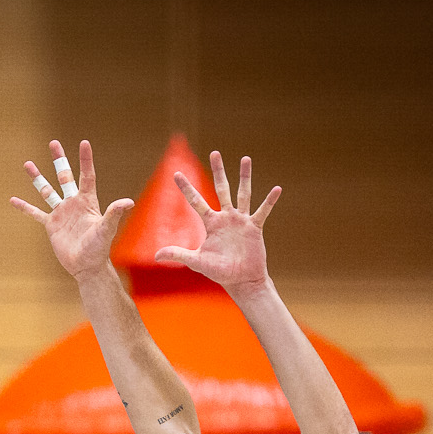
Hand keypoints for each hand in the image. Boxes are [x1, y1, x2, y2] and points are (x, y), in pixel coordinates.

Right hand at [10, 140, 132, 280]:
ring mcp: (61, 213)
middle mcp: (73, 203)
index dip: (85, 160)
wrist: (86, 266)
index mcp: (87, 201)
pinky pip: (35, 213)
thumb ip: (114, 214)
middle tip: (53, 143)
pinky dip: (25, 207)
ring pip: (47, 191)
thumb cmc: (99, 248)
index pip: (86, 176)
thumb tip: (128, 202)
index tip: (83, 143)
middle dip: (59, 160)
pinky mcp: (51, 225)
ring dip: (37, 178)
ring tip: (27, 164)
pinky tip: (14, 200)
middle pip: (64, 176)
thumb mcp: (106, 229)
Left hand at [153, 150, 281, 292]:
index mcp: (211, 223)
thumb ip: (178, 254)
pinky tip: (277, 189)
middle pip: (221, 189)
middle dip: (218, 171)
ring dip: (244, 177)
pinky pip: (262, 211)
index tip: (175, 173)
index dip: (186, 188)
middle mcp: (226, 218)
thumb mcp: (196, 261)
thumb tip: (155, 256)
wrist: (241, 280)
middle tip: (215, 153)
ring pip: (243, 193)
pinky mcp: (254, 228)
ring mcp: (241, 221)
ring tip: (245, 159)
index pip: (196, 201)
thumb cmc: (219, 272)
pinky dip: (269, 201)